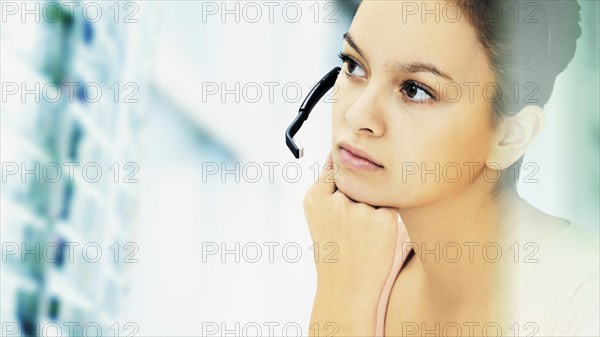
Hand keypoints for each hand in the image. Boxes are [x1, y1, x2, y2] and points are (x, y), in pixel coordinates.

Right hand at [304, 151, 399, 335]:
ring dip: (372, 206)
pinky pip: (389, 205)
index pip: (334, 168)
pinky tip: (373, 239)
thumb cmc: (334, 250)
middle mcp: (335, 199)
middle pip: (356, 179)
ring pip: (374, 192)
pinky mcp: (384, 218)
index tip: (346, 195)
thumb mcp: (320, 215)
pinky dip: (385, 219)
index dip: (344, 177)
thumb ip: (330, 187)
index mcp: (314, 197)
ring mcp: (360, 209)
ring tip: (361, 235)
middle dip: (357, 195)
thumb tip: (347, 158)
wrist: (346, 288)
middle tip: (353, 224)